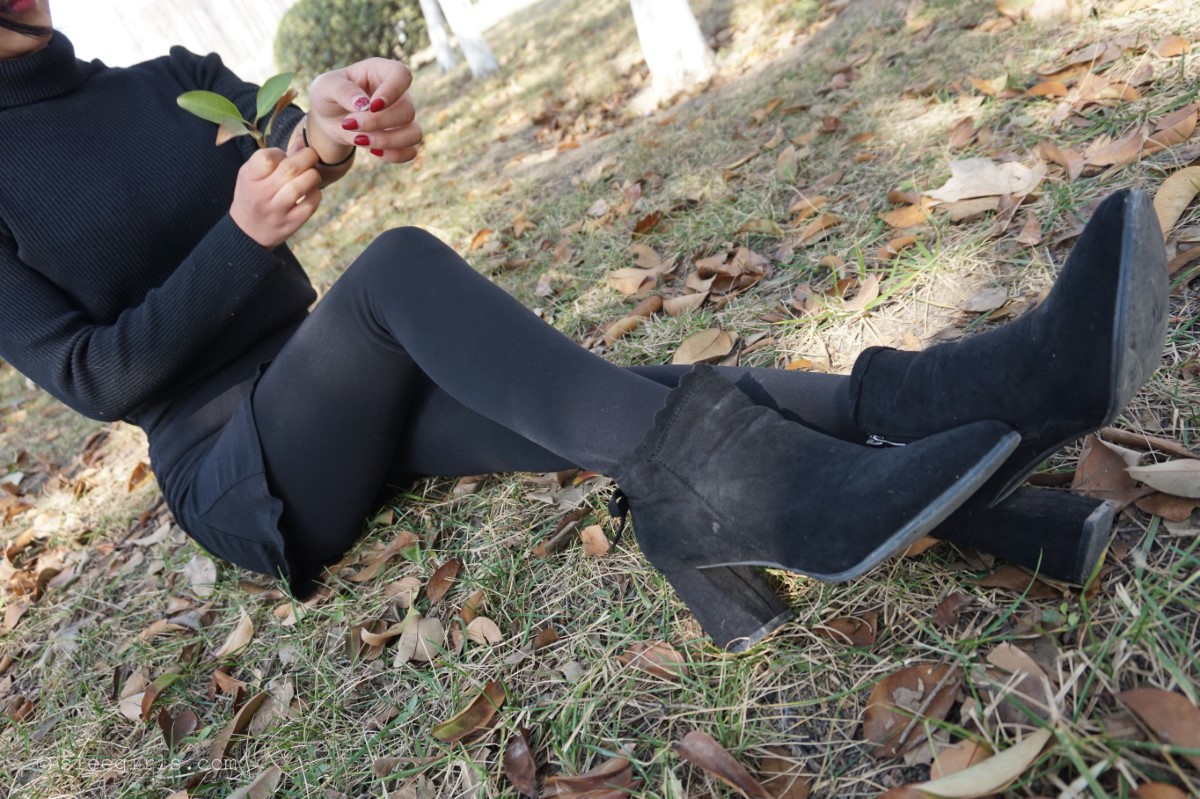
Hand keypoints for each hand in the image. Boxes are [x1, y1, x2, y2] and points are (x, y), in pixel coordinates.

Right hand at [229, 148, 321, 248]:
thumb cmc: (253, 195)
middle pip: (290, 169)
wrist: (248, 232)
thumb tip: (302, 140)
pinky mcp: (291, 224)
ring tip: (312, 174)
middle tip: (311, 156)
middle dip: (307, 157)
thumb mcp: (253, 174)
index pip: (267, 157)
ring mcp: (276, 211)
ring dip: (313, 175)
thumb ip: (274, 157)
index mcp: (248, 177)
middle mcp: (261, 194)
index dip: (281, 153)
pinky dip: (316, 194)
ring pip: (301, 186)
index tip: (285, 156)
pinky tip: (312, 191)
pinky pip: (310, 205)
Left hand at [307, 58, 423, 163]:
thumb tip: (363, 104)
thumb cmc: (328, 95)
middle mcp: (398, 94)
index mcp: (381, 72)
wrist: (327, 119)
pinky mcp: (401, 139)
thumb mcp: (324, 86)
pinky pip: (411, 151)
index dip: (392, 91)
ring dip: (387, 141)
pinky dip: (394, 155)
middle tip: (349, 124)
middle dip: (377, 123)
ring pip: (413, 133)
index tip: (372, 106)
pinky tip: (373, 151)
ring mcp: (402, 118)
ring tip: (359, 140)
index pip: (402, 75)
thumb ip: (342, 90)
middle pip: (407, 110)